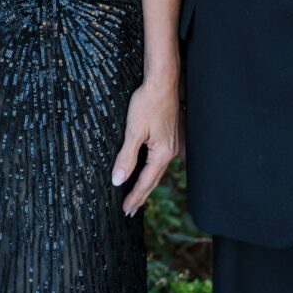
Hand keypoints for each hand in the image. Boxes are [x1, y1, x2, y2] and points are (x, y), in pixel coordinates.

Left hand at [113, 70, 182, 215]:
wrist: (162, 82)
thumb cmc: (147, 103)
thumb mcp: (133, 131)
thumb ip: (126, 157)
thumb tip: (118, 180)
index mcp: (162, 154)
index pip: (146, 182)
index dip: (135, 196)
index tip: (126, 210)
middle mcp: (171, 152)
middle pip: (154, 179)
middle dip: (141, 195)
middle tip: (130, 211)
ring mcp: (174, 144)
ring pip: (158, 169)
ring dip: (147, 183)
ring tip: (138, 195)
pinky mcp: (171, 135)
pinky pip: (161, 159)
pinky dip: (152, 169)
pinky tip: (151, 170)